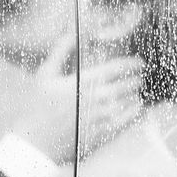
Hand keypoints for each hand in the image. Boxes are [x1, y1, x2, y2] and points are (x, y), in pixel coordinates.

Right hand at [12, 35, 143, 164]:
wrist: (37, 143)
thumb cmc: (38, 107)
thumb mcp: (45, 74)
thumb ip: (61, 50)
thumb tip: (73, 33)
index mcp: (85, 81)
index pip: (119, 68)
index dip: (132, 63)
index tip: (138, 62)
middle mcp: (98, 98)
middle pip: (128, 83)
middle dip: (136, 78)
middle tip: (140, 75)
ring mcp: (103, 117)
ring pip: (130, 101)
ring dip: (136, 93)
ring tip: (138, 89)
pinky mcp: (104, 134)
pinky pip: (128, 121)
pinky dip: (136, 112)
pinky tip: (137, 107)